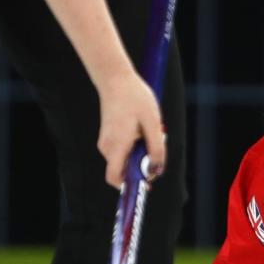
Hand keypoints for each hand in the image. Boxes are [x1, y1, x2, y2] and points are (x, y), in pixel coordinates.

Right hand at [96, 69, 165, 187]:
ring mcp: (106, 142)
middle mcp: (107, 147)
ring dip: (140, 154)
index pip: (115, 178)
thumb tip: (156, 170)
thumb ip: (156, 149)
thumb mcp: (153, 124)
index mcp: (117, 146)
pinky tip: (142, 130)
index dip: (130, 185)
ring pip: (125, 160)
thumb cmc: (135, 98)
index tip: (147, 182)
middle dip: (142, 165)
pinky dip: (135, 146)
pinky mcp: (108, 137)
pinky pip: (123, 151)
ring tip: (149, 134)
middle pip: (125, 171)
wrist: (115, 78)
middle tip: (154, 147)